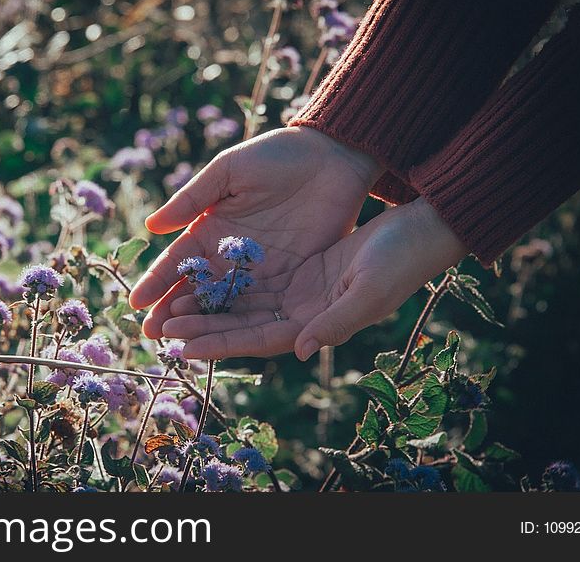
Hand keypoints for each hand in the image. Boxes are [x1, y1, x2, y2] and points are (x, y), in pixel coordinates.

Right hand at [130, 126, 382, 337]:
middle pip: (196, 291)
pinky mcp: (290, 281)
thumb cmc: (277, 155)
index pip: (178, 262)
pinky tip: (225, 340)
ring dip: (203, 325)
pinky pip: (262, 308)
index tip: (137, 302)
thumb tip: (152, 226)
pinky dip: (243, 325)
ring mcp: (259, 272)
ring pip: (225, 306)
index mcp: (210, 229)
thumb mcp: (229, 171)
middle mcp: (230, 257)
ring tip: (180, 343)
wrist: (333, 157)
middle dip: (173, 313)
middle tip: (152, 334)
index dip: (157, 282)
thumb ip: (193, 198)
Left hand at [159, 197, 468, 359]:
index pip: (258, 341)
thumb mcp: (370, 290)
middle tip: (159, 326)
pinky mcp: (300, 268)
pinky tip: (199, 274)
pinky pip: (255, 277)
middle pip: (241, 325)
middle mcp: (303, 314)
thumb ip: (337, 322)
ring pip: (243, 302)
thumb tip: (303, 350)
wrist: (420, 229)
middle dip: (201, 327)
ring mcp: (300, 292)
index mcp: (317, 326)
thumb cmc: (402, 260)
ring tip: (169, 303)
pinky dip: (227, 278)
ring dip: (208, 304)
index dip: (219, 344)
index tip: (180, 346)